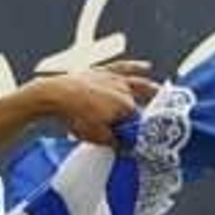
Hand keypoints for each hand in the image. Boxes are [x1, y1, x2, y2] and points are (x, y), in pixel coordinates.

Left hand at [34, 60, 159, 145]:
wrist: (54, 95)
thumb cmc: (75, 116)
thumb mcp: (95, 136)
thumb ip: (115, 142)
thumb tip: (126, 148)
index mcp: (126, 106)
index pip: (138, 121)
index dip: (138, 129)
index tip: (138, 137)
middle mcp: (125, 90)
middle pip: (141, 101)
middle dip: (147, 109)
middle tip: (158, 116)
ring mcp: (115, 78)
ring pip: (139, 82)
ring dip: (151, 88)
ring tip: (160, 92)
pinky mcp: (103, 71)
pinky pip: (124, 66)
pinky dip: (135, 66)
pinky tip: (146, 66)